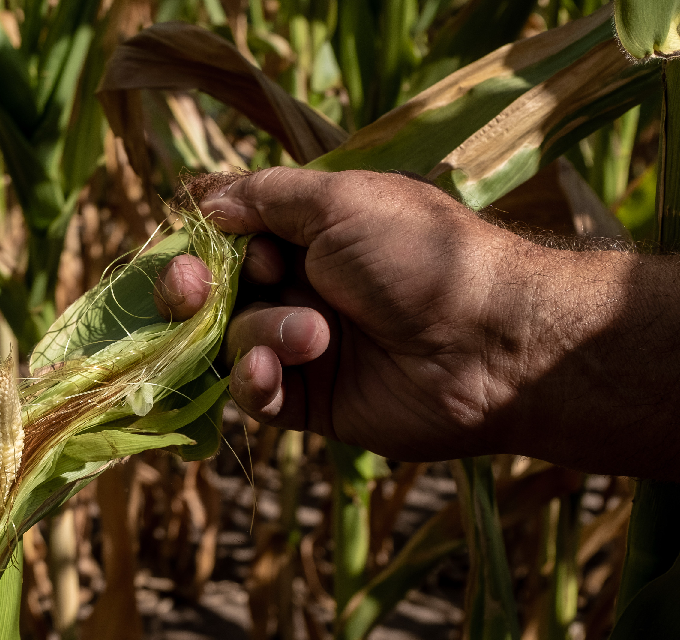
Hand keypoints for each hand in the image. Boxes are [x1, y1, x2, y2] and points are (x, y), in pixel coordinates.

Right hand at [157, 168, 567, 460]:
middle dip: (195, 294)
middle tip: (190, 294)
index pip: (228, 240)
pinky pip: (254, 396)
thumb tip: (206, 201)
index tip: (190, 255)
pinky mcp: (310, 402)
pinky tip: (273, 374)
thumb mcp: (342, 201)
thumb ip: (266, 197)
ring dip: (259, 334)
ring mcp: (304, 348)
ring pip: (234, 343)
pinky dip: (254, 383)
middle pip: (215, 294)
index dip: (200, 248)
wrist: (489, 344)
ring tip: (312, 336)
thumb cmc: (421, 257)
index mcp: (311, 234)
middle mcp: (302, 287)